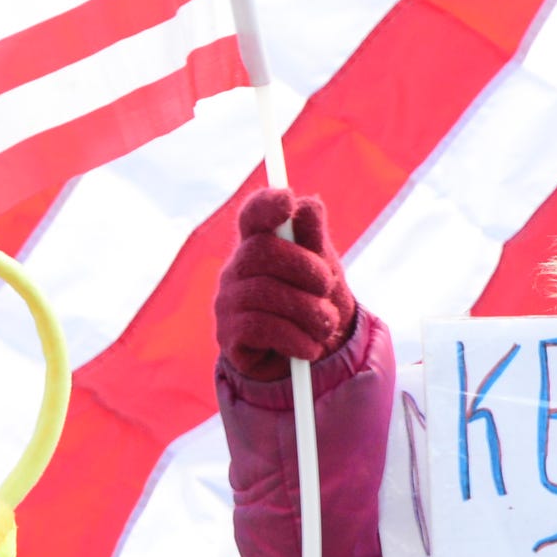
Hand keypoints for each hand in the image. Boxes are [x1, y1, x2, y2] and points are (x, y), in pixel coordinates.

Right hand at [216, 187, 358, 369]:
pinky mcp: (229, 334)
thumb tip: (310, 203)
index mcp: (260, 244)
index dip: (265, 204)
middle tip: (328, 286)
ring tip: (325, 324)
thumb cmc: (314, 302)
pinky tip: (309, 346)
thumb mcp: (322, 269)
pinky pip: (261, 327)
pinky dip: (295, 338)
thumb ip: (315, 238)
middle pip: (260, 251)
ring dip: (308, 310)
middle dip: (305, 268)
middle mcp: (237, 269)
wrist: (311, 357)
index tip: (287, 199)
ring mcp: (228, 301)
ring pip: (265, 293)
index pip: (252, 215)